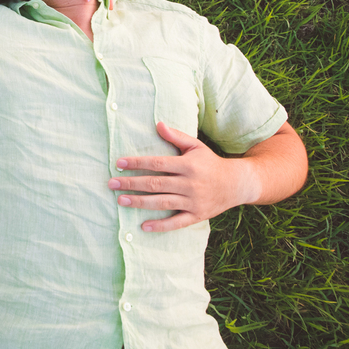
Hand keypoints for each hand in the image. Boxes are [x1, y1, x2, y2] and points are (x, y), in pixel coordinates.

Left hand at [107, 122, 258, 232]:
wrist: (237, 184)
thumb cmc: (210, 163)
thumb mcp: (196, 146)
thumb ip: (176, 136)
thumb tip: (157, 123)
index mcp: (187, 165)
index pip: (157, 163)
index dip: (137, 163)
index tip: (119, 163)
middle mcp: (190, 183)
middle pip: (155, 183)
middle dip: (132, 183)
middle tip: (112, 184)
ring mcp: (193, 201)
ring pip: (162, 202)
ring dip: (140, 202)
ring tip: (121, 201)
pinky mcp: (197, 215)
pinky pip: (177, 222)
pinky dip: (161, 225)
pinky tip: (144, 225)